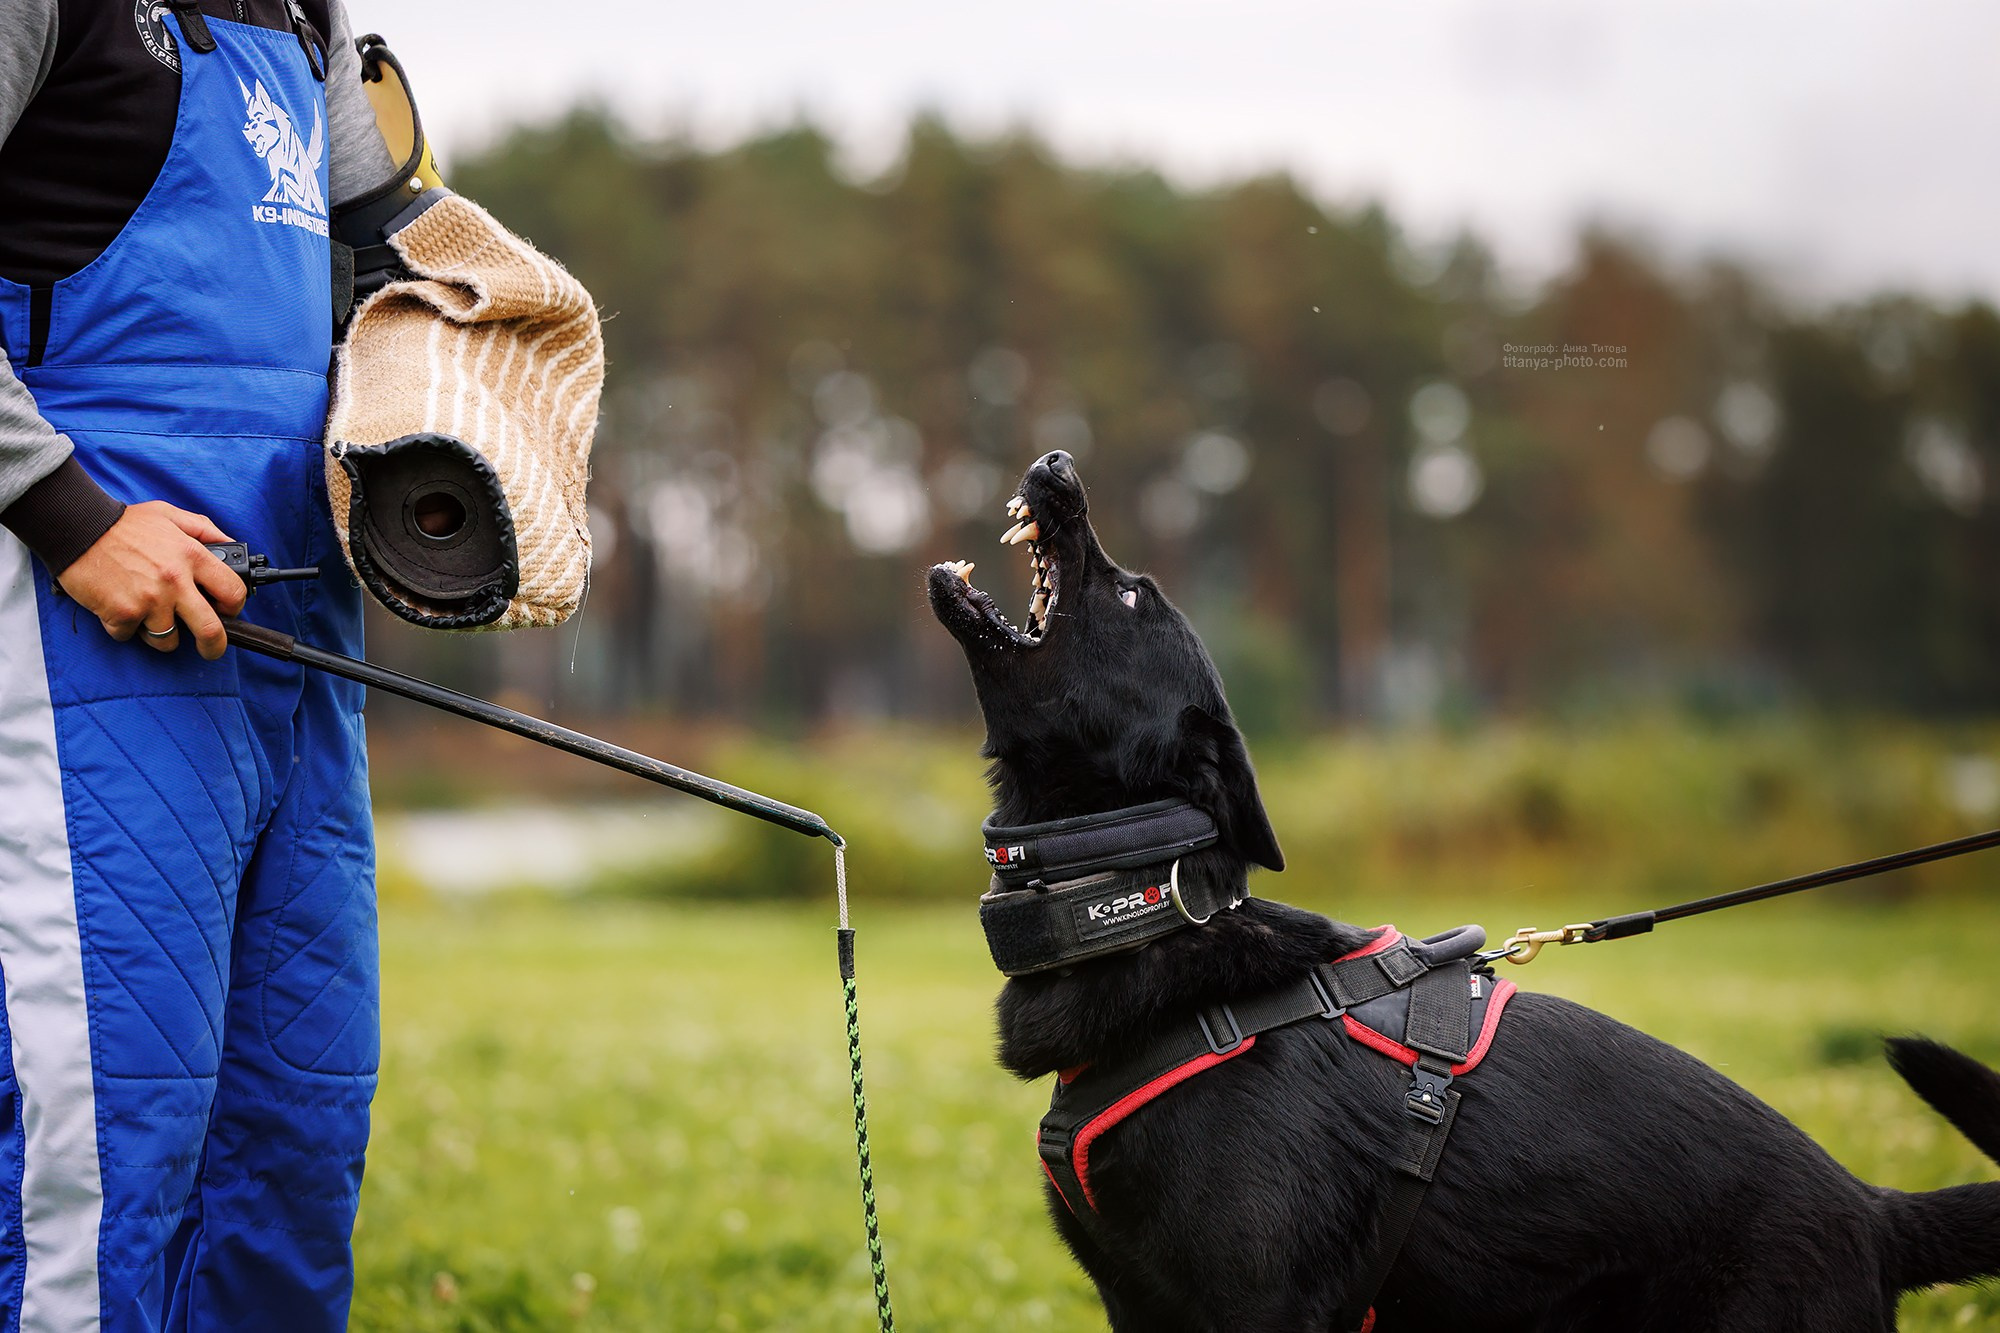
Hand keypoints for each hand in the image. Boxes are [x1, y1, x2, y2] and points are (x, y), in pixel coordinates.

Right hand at [56, 501, 248, 659]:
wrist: (77, 528)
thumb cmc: (123, 524)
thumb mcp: (169, 515)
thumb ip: (204, 530)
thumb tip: (231, 545)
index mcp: (191, 556)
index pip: (233, 591)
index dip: (235, 606)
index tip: (228, 612)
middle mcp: (174, 581)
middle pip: (210, 630)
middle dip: (215, 647)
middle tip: (211, 649)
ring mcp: (148, 600)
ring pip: (168, 640)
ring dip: (162, 634)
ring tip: (150, 616)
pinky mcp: (121, 614)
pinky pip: (131, 635)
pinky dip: (126, 627)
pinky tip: (120, 606)